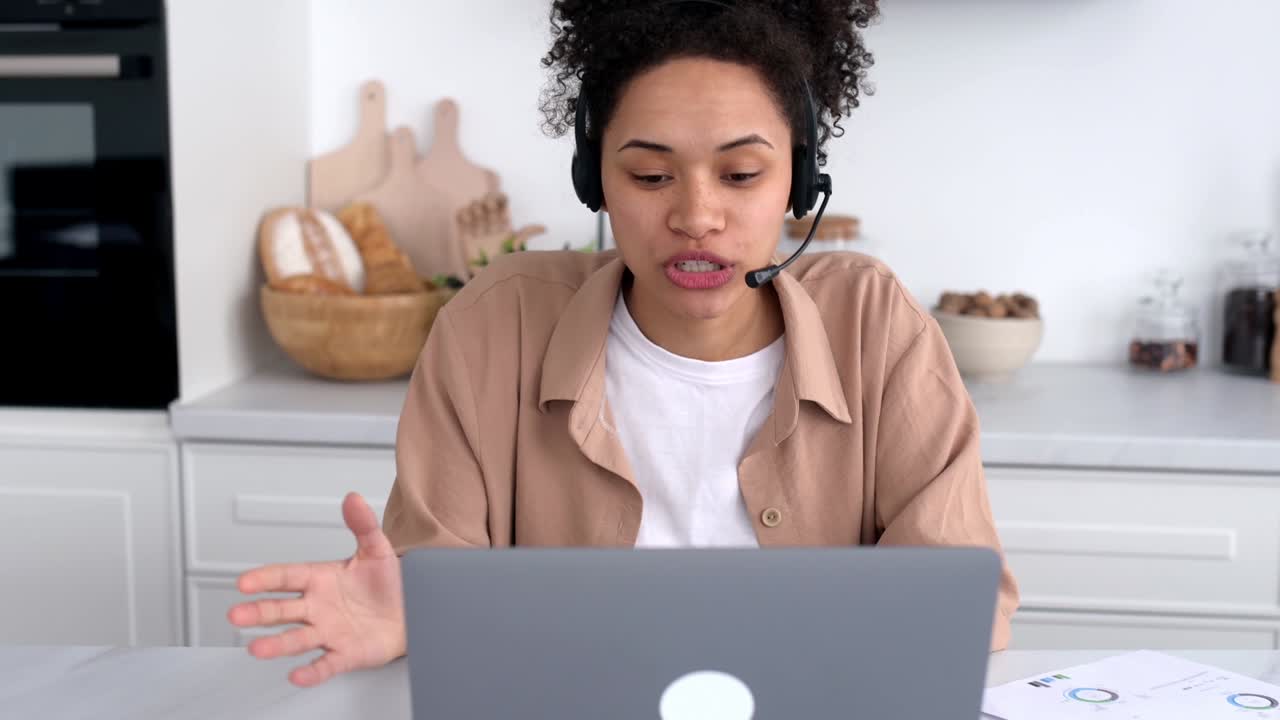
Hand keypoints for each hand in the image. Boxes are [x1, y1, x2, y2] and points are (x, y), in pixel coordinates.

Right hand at [227, 492, 405, 686]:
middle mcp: (317, 607)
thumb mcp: (377, 549)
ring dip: (277, 644)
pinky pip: (325, 664)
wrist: (412, 610)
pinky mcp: (344, 654)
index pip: (287, 577)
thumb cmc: (388, 582)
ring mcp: (328, 632)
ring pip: (297, 639)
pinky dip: (312, 671)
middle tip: (236, 614)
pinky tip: (298, 674)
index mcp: (320, 579)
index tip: (244, 582)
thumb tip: (353, 499)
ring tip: (257, 648)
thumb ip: (363, 525)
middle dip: (259, 613)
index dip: (266, 579)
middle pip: (282, 610)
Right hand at [456, 191, 546, 275]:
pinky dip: (463, 213)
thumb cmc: (505, 265)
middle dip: (488, 201)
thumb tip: (545, 228)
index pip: (502, 201)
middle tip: (490, 208)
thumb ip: (526, 235)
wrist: (488, 280)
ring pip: (474, 204)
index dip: (500, 198)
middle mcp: (491, 222)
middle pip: (488, 200)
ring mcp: (477, 227)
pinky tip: (468, 222)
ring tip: (477, 217)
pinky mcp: (464, 233)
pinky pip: (461, 214)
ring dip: (475, 207)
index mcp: (504, 223)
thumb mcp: (517, 249)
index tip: (500, 204)